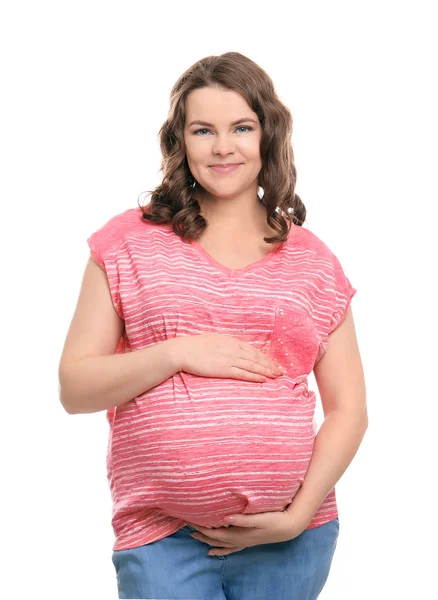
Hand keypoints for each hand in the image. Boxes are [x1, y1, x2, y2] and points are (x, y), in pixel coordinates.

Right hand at [174, 333, 283, 382]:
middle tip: (281, 370)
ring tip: (277, 376)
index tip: (273, 361)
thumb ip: (225, 344)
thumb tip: (232, 348)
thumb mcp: (213, 340)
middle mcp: (233, 349)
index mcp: (231, 341)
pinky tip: (263, 379)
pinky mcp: (224, 369)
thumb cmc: (194, 346)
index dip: (264, 356)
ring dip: (267, 371)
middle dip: (270, 364)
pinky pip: (243, 374)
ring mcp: (230, 359)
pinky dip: (255, 376)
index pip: (252, 350)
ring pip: (253, 366)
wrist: (183, 351)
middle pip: (256, 358)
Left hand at [186, 509, 309, 556]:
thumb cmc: (274, 520)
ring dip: (207, 540)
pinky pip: (230, 548)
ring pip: (221, 544)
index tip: (191, 521)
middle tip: (188, 526)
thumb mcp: (259, 518)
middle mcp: (239, 539)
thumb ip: (242, 519)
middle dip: (201, 533)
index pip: (215, 532)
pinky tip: (214, 551)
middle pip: (215, 538)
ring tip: (195, 538)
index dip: (202, 527)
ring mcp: (243, 541)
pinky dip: (220, 549)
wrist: (288, 527)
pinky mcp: (248, 541)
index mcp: (239, 533)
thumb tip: (225, 518)